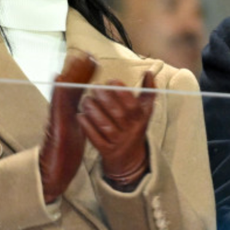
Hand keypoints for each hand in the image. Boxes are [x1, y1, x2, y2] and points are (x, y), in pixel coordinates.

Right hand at [39, 54, 96, 203]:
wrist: (53, 172)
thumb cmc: (65, 152)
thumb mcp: (78, 129)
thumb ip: (83, 115)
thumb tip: (90, 105)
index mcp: (70, 112)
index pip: (78, 89)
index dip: (85, 75)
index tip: (92, 60)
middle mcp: (62, 112)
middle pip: (70, 86)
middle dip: (78, 69)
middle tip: (86, 53)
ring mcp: (57, 117)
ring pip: (62, 92)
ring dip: (70, 74)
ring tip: (77, 60)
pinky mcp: (54, 126)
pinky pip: (56, 106)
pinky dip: (58, 92)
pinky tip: (59, 79)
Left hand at [78, 72, 155, 190]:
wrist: (130, 157)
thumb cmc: (135, 126)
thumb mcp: (145, 110)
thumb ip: (148, 90)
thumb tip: (149, 72)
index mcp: (141, 118)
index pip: (133, 105)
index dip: (122, 92)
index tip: (111, 80)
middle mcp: (130, 131)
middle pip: (118, 114)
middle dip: (105, 99)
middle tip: (94, 87)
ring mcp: (118, 142)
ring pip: (105, 126)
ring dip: (94, 111)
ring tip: (86, 99)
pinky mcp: (106, 151)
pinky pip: (96, 139)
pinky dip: (87, 127)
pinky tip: (80, 116)